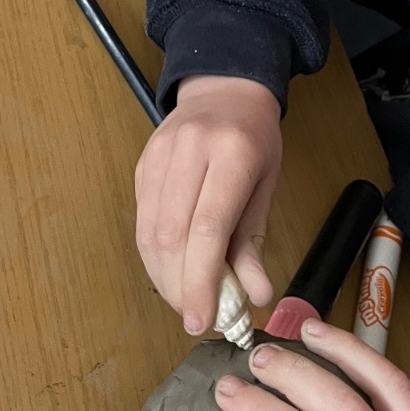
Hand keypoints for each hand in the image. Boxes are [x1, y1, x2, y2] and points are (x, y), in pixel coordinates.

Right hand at [135, 75, 282, 335]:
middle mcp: (190, 150)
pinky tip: (169, 271)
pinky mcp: (142, 164)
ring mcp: (159, 154)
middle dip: (179, 287)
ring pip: (149, 232)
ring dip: (162, 277)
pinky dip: (153, 255)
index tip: (202, 321)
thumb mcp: (268, 185)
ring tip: (183, 299)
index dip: (200, 281)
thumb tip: (254, 297)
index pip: (208, 228)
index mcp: (232, 153)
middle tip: (196, 317)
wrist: (224, 89)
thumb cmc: (255, 140)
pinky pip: (141, 220)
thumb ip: (255, 242)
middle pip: (172, 235)